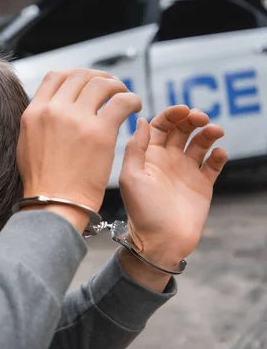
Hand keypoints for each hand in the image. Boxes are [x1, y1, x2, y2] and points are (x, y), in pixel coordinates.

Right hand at [17, 69, 140, 231]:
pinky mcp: (100, 131)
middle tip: (111, 87)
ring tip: (125, 96)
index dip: (75, 74)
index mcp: (35, 112)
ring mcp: (76, 119)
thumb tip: (52, 106)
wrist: (55, 203)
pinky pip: (121, 102)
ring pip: (102, 84)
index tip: (87, 82)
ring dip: (117, 86)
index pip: (56, 76)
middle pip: (80, 75)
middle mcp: (54, 110)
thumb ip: (40, 120)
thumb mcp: (27, 142)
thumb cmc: (44, 181)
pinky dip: (132, 99)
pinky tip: (135, 107)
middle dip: (99, 78)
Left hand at [119, 106, 227, 268]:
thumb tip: (141, 119)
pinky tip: (219, 153)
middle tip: (201, 117)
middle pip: (181, 130)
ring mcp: (185, 172)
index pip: (160, 126)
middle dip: (192, 119)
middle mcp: (167, 160)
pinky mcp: (202, 185)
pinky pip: (213, 164)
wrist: (160, 241)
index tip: (183, 109)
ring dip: (208, 132)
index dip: (171, 114)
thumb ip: (135, 148)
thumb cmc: (142, 210)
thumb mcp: (131, 176)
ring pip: (199, 143)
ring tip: (215, 131)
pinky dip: (219, 155)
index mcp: (148, 155)